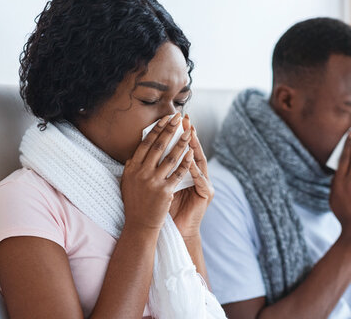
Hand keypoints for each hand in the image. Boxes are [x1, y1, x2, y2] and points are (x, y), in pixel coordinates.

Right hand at [120, 113, 194, 231]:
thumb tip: (136, 153)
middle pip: (158, 146)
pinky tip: (193, 153)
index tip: (166, 118)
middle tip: (179, 117)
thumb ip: (132, 167)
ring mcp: (153, 182)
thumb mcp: (128, 182)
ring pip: (171, 157)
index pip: (146, 143)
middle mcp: (141, 173)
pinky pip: (178, 173)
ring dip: (182, 142)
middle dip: (170, 129)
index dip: (157, 129)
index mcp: (132, 168)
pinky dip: (186, 162)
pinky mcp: (164, 191)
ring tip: (190, 132)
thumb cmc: (135, 202)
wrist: (140, 225)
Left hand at [169, 115, 213, 239]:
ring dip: (194, 147)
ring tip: (189, 134)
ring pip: (199, 162)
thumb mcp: (160, 184)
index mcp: (187, 172)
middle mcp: (198, 175)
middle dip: (189, 135)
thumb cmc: (165, 208)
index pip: (183, 149)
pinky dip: (194, 169)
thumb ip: (158, 168)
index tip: (172, 119)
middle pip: (194, 151)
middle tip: (185, 120)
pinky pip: (200, 179)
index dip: (178, 134)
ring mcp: (204, 184)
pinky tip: (191, 158)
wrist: (177, 230)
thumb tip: (144, 151)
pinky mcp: (206, 194)